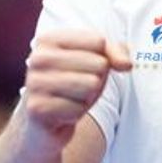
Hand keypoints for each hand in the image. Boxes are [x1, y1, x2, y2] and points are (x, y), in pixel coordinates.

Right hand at [23, 29, 130, 153]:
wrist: (42, 122)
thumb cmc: (71, 84)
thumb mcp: (94, 61)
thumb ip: (114, 52)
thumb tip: (126, 64)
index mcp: (49, 40)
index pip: (99, 41)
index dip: (102, 58)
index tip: (85, 67)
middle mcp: (38, 58)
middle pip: (99, 64)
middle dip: (96, 80)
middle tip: (77, 87)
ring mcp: (35, 83)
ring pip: (91, 85)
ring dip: (88, 97)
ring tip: (71, 98)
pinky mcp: (38, 108)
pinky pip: (79, 108)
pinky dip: (77, 113)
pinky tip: (63, 112)